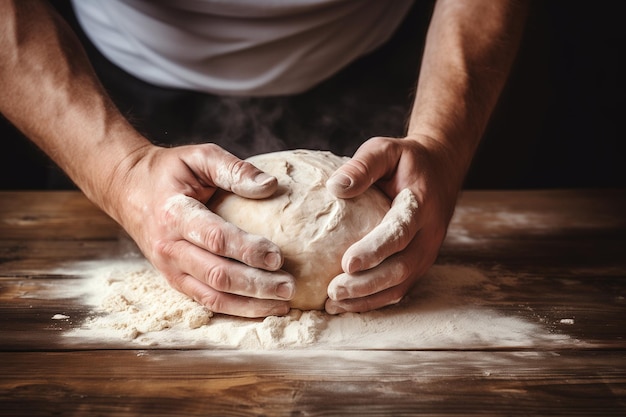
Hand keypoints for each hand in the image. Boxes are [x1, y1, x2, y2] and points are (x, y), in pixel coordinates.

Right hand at [106, 143, 294, 317]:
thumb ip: (234, 169)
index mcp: (175, 213)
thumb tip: (270, 185)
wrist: (128, 189)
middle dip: (256, 284)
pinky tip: (261, 308)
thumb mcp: (199, 157)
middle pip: (217, 274)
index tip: (278, 256)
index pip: (215, 238)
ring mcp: (169, 268)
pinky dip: (235, 309)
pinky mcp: (174, 280)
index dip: (247, 250)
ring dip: (249, 304)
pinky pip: (205, 301)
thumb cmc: (169, 171)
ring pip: (212, 296)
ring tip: (283, 305)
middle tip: (290, 286)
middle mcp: (169, 246)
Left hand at [324, 135, 463, 313]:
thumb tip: (335, 186)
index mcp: (420, 204)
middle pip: (401, 267)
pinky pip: (400, 288)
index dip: (375, 250)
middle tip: (333, 291)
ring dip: (368, 298)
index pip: (399, 232)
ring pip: (401, 284)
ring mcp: (427, 252)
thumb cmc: (406, 161)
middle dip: (367, 284)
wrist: (440, 169)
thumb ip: (363, 165)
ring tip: (334, 304)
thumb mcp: (386, 150)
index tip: (347, 263)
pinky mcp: (419, 264)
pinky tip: (347, 305)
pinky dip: (374, 300)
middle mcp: (429, 233)